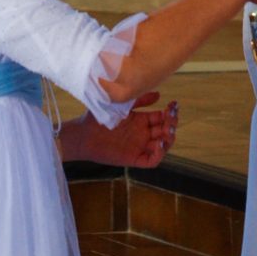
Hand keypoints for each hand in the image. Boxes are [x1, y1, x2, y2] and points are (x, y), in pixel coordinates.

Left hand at [61, 93, 177, 167]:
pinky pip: (151, 160)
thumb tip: (158, 94)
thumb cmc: (98, 117)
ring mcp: (139, 147)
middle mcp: (142, 134)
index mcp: (141, 121)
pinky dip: (159, 154)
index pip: (162, 118)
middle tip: (171, 117)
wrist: (83, 134)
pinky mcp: (133, 159)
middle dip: (172, 124)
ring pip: (162, 146)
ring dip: (169, 139)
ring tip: (167, 130)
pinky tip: (159, 143)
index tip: (174, 105)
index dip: (170, 113)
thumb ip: (139, 100)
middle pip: (165, 131)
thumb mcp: (122, 104)